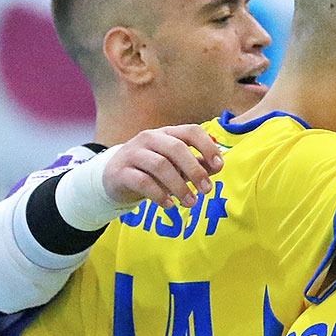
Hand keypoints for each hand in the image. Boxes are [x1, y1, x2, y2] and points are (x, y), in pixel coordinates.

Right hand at [103, 124, 223, 208]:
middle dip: (195, 170)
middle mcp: (149, 139)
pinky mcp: (121, 171)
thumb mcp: (177, 166)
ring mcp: (133, 153)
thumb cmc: (154, 171)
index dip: (207, 146)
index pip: (191, 131)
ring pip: (160, 165)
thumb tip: (219, 165)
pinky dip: (159, 194)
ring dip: (179, 186)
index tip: (219, 166)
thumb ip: (198, 164)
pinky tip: (169, 205)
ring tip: (191, 203)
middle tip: (206, 190)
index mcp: (167, 134)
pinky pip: (142, 181)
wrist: (115, 178)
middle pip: (176, 148)